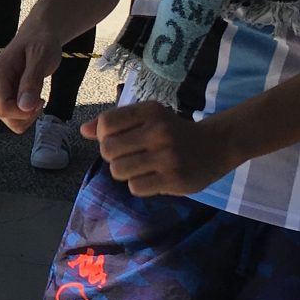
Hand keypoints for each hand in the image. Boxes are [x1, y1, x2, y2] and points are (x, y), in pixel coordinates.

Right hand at [0, 27, 63, 132]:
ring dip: (26, 113)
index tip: (40, 100)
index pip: (3, 108)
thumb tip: (25, 106)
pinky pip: (11, 117)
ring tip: (34, 94)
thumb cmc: (40, 43)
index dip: (25, 111)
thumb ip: (32, 81)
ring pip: (8, 121)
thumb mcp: (41, 58)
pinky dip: (24, 112)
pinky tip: (29, 97)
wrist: (37, 37)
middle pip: (5, 117)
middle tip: (39, 96)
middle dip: (27, 113)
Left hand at [82, 102, 244, 196]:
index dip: (103, 135)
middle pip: (107, 150)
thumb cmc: (173, 131)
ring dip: (125, 172)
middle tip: (129, 156)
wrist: (216, 145)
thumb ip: (115, 122)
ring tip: (141, 167)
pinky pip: (135, 187)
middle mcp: (158, 131)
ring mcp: (167, 156)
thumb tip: (83, 130)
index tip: (117, 139)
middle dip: (112, 156)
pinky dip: (139, 185)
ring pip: (118, 171)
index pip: (106, 123)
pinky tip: (152, 178)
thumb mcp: (148, 118)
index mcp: (150, 111)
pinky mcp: (173, 179)